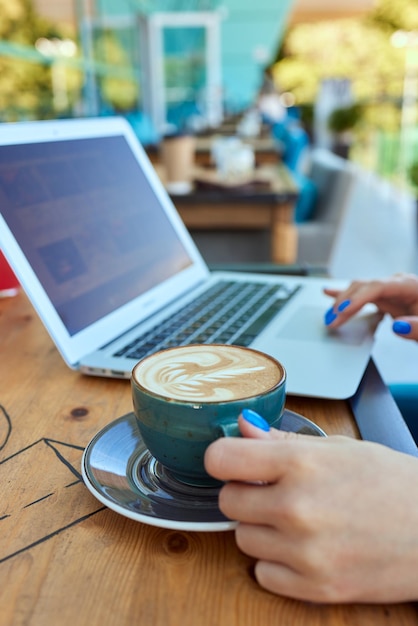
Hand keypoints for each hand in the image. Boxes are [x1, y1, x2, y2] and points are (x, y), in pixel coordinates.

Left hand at [204, 414, 417, 602]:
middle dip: (244, 493)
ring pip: (242, 538)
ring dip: (261, 528)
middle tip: (272, 491)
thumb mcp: (340, 448)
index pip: (222, 460)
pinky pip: (262, 573)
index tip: (230, 461)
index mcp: (301, 464)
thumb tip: (244, 428)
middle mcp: (296, 508)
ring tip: (296, 520)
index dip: (222, 459)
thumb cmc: (392, 483)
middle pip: (227, 501)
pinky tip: (303, 547)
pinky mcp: (315, 587)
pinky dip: (276, 562)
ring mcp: (304, 552)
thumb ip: (283, 440)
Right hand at [323, 273, 417, 340]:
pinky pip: (362, 295)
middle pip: (363, 287)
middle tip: (331, 321)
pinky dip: (346, 295)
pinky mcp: (387, 298)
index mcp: (409, 285)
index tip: (343, 310)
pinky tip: (328, 293)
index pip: (377, 287)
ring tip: (328, 316)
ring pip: (359, 289)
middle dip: (344, 303)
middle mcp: (397, 283)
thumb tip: (398, 326)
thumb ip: (417, 328)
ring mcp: (390, 290)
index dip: (358, 298)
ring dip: (341, 302)